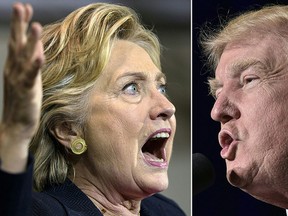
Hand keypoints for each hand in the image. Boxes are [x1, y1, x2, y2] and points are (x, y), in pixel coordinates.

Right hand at [0, 3, 44, 172]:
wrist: (16, 125)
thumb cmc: (23, 102)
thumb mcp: (27, 79)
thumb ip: (31, 63)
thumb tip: (38, 48)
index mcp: (14, 67)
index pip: (17, 42)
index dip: (20, 25)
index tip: (24, 8)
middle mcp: (13, 71)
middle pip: (16, 44)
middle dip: (20, 25)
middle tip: (21, 6)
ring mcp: (18, 81)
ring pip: (24, 58)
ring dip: (30, 42)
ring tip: (35, 25)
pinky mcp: (26, 92)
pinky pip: (31, 77)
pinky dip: (35, 66)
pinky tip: (40, 55)